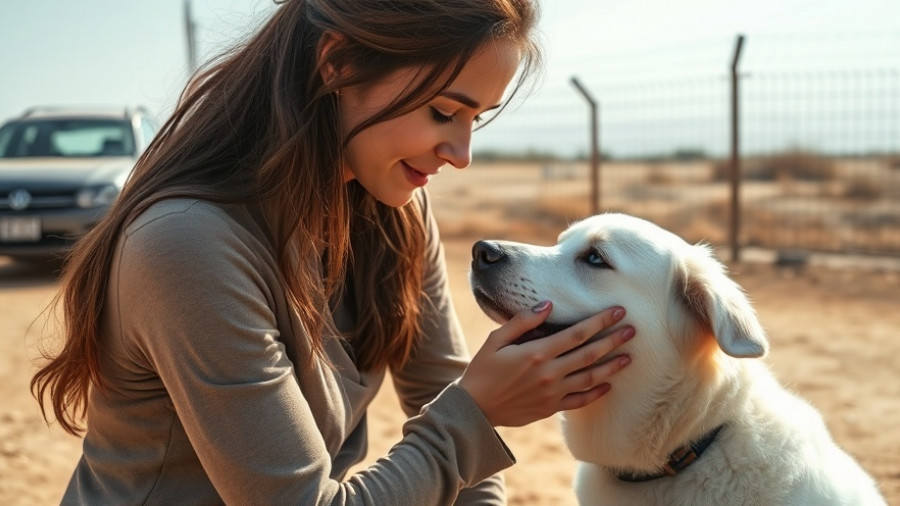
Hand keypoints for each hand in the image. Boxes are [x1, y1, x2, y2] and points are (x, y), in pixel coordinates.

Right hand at [458, 302, 632, 426]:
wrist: (475, 408)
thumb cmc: (483, 370)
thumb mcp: (496, 340)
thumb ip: (523, 321)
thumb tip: (548, 304)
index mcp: (537, 353)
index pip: (577, 333)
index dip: (599, 321)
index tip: (617, 311)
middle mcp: (549, 373)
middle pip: (589, 354)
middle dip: (613, 340)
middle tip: (632, 330)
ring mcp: (552, 393)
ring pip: (590, 378)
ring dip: (612, 366)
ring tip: (629, 356)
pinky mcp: (551, 408)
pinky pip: (580, 401)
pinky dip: (596, 393)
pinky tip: (609, 385)